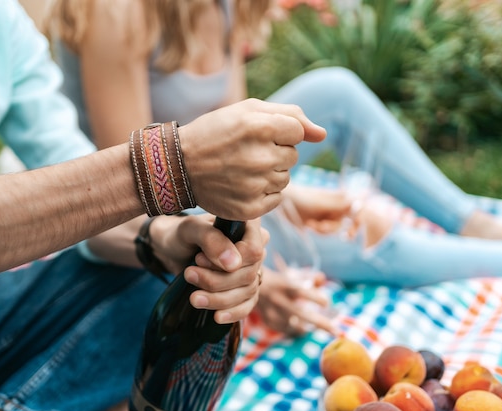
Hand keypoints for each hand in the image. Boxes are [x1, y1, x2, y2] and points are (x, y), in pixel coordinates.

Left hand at [150, 215, 268, 323]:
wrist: (171, 250)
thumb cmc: (181, 234)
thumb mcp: (190, 230)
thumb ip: (211, 240)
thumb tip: (233, 264)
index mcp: (248, 226)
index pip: (254, 250)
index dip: (230, 261)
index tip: (199, 259)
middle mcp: (254, 247)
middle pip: (249, 273)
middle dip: (217, 281)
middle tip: (189, 274)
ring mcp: (251, 269)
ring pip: (248, 291)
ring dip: (220, 299)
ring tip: (194, 298)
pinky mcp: (243, 287)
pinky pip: (248, 304)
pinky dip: (233, 313)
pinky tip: (217, 317)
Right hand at [179, 99, 325, 220]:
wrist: (178, 166)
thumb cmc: (215, 133)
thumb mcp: (247, 111)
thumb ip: (290, 116)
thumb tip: (322, 135)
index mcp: (260, 127)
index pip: (297, 131)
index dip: (278, 132)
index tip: (256, 135)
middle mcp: (260, 157)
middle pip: (293, 156)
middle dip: (275, 152)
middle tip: (246, 153)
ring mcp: (255, 186)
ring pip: (286, 178)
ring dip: (270, 173)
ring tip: (242, 169)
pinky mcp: (250, 208)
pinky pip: (276, 199)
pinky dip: (264, 193)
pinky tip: (242, 185)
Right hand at [256, 265, 337, 336]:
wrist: (245, 287)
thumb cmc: (275, 281)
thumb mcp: (290, 276)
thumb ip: (308, 277)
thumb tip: (322, 279)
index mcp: (284, 285)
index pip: (302, 292)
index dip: (317, 298)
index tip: (327, 303)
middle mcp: (278, 299)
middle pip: (302, 314)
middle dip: (321, 324)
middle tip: (337, 332)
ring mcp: (271, 312)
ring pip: (294, 326)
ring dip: (306, 327)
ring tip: (313, 327)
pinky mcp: (267, 321)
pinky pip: (286, 330)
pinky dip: (294, 329)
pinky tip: (299, 327)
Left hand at [284, 185, 352, 234]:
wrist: (285, 200)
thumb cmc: (303, 197)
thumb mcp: (321, 202)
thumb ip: (340, 205)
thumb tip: (359, 203)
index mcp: (340, 199)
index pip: (356, 210)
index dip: (357, 222)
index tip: (351, 233)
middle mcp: (336, 207)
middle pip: (344, 224)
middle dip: (332, 227)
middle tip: (321, 226)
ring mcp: (328, 215)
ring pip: (334, 230)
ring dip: (322, 229)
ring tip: (311, 223)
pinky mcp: (319, 222)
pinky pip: (324, 232)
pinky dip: (317, 230)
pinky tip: (308, 225)